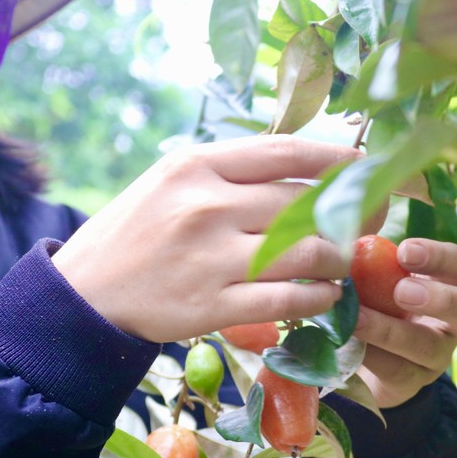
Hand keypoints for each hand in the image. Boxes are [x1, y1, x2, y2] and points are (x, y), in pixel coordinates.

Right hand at [52, 135, 359, 342]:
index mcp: (197, 165)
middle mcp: (208, 206)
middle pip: (305, 203)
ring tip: (343, 261)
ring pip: (307, 253)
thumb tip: (302, 171)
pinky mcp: (213, 305)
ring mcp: (211, 258)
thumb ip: (231, 172)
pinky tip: (324, 294)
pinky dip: (318, 297)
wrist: (85, 293)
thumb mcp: (172, 182)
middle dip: (351, 213)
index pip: (286, 152)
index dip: (336, 160)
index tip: (364, 166)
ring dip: (339, 258)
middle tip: (371, 221)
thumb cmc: (136, 231)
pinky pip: (288, 299)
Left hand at [353, 238, 456, 407]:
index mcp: (446, 284)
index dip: (438, 257)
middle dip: (442, 298)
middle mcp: (452, 323)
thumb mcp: (371, 274)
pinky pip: (398, 372)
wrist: (357, 358)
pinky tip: (347, 343)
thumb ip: (367, 251)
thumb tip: (348, 214)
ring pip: (432, 348)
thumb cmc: (369, 299)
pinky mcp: (409, 384)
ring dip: (393, 331)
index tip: (404, 251)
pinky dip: (372, 355)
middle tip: (402, 290)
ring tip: (358, 319)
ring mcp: (435, 358)